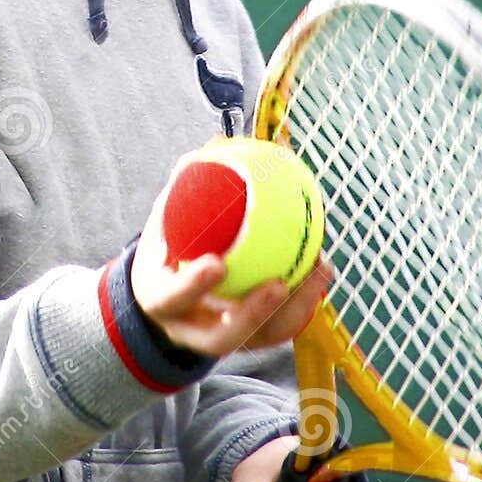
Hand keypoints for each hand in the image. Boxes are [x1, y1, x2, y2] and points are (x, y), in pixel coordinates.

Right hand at [130, 173, 329, 358]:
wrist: (166, 296)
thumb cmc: (168, 246)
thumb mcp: (166, 219)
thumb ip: (185, 187)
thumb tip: (217, 141)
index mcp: (161, 300)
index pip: (172, 298)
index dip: (194, 285)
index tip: (217, 263)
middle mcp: (189, 330)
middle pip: (220, 339)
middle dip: (251, 315)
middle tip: (279, 284)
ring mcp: (221, 340)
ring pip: (260, 338)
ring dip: (292, 309)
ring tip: (316, 269)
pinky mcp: (250, 341)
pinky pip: (280, 328)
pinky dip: (304, 301)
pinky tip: (321, 267)